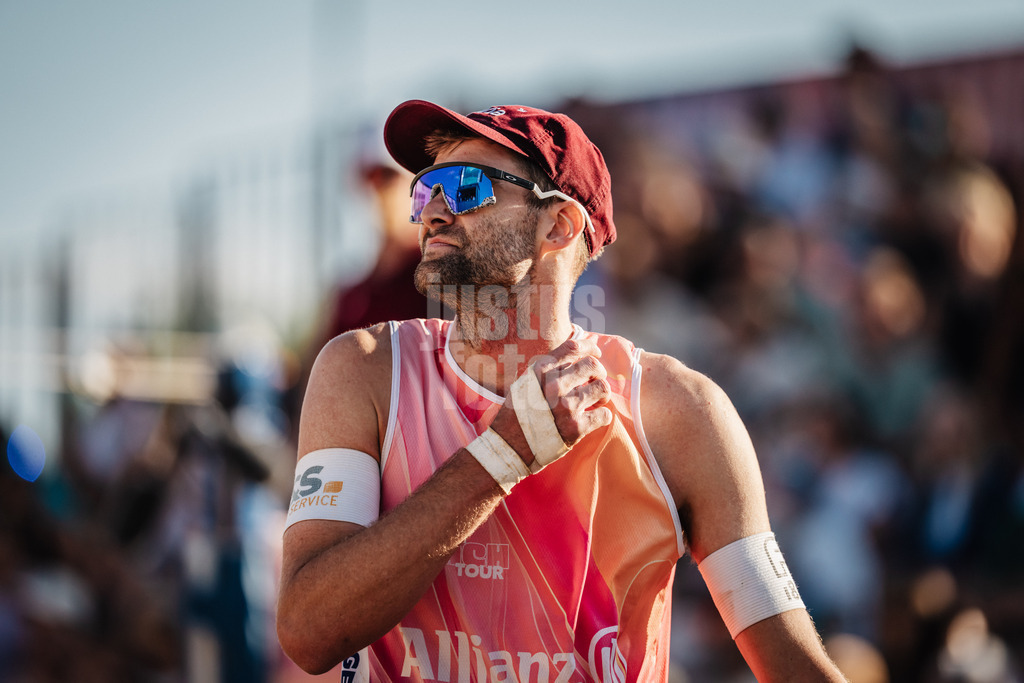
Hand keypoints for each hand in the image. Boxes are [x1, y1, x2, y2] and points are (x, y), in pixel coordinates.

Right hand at [492, 337, 612, 465]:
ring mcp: (566, 406)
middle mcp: (554, 385)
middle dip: (599, 372)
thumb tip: (574, 355)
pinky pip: (605, 414)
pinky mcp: (576, 427)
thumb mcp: (525, 382)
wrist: (510, 447)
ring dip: (602, 394)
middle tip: (595, 381)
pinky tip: (595, 418)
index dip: (590, 347)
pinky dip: (603, 416)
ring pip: (602, 387)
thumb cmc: (518, 414)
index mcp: (541, 370)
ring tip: (596, 400)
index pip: (574, 347)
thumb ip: (547, 369)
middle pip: (593, 365)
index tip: (596, 353)